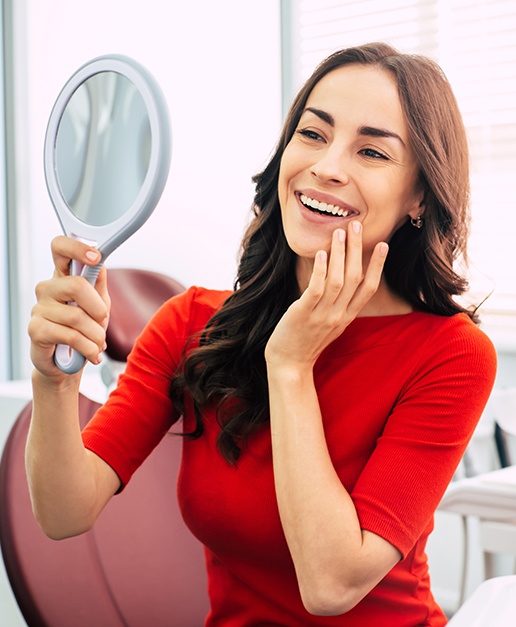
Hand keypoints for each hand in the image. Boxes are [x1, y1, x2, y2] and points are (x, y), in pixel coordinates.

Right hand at [28, 236, 110, 378]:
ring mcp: (39, 308)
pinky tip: (92, 354)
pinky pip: (71, 336)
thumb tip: (100, 261)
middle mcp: (48, 288)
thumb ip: (98, 282)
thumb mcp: (97, 303)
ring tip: (98, 344)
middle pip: (77, 285)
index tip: (96, 257)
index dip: (77, 248)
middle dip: (98, 309)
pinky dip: (89, 348)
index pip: (60, 248)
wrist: (66, 362)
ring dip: (96, 335)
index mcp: (62, 277)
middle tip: (102, 322)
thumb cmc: (82, 328)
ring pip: (78, 316)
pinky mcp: (36, 329)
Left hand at [265, 222, 387, 370]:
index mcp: (347, 316)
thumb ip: (338, 303)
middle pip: (355, 278)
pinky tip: (321, 254)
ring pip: (337, 280)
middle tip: (356, 225)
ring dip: (340, 254)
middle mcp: (339, 314)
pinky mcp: (303, 314)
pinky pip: (316, 289)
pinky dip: (320, 270)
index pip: (369, 288)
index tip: (383, 245)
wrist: (290, 364)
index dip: (378, 266)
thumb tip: (341, 276)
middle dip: (357, 249)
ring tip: (339, 232)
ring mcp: (322, 315)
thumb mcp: (330, 322)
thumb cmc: (306, 340)